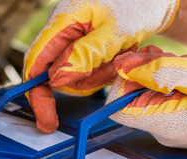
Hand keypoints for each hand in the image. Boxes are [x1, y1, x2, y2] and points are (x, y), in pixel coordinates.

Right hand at [23, 0, 178, 132]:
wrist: (151, 1)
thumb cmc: (135, 5)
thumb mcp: (115, 32)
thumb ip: (85, 55)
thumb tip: (56, 80)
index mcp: (60, 20)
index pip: (35, 62)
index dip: (37, 94)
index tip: (47, 119)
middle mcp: (59, 31)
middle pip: (54, 75)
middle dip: (84, 80)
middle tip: (111, 68)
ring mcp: (69, 40)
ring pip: (72, 78)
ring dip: (97, 76)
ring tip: (118, 55)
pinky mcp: (81, 49)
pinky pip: (84, 73)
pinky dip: (102, 72)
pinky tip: (116, 56)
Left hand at [107, 47, 186, 158]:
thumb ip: (160, 72)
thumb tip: (128, 67)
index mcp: (162, 122)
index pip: (117, 105)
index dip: (123, 81)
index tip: (143, 65)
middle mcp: (162, 131)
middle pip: (135, 98)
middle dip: (150, 74)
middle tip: (177, 63)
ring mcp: (174, 130)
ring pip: (154, 97)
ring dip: (168, 77)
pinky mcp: (185, 125)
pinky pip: (171, 102)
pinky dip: (180, 86)